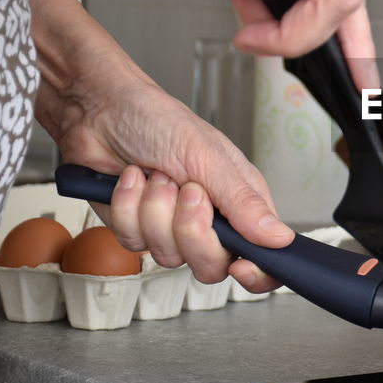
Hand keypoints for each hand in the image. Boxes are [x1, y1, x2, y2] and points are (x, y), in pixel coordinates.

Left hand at [46, 76, 293, 292]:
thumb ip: (244, 203)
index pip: (262, 256)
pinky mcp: (136, 229)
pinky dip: (128, 207)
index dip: (256, 272)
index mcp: (240, 203)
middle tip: (187, 191)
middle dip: (192, 231)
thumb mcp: (210, 157)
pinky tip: (132, 179)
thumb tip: (280, 238)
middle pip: (212, 266)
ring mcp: (170, 229)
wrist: (102, 110)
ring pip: (169, 257)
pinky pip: (134, 242)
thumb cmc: (160, 120)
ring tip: (156, 175)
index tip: (240, 266)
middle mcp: (209, 220)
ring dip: (155, 211)